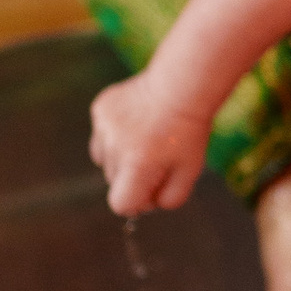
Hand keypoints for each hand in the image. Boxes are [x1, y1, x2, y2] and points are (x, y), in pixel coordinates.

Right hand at [91, 66, 206, 215]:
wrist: (182, 85)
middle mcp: (115, 147)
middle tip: (157, 158)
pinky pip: (101, 136)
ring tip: (146, 139)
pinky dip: (115, 135)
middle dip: (133, 177)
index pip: (120, 204)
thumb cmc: (188, 131)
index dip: (137, 202)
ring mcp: (104, 127)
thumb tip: (147, 205)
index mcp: (137, 165)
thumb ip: (169, 198)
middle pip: (114, 182)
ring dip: (121, 157)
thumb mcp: (190, 171)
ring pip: (105, 160)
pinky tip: (136, 123)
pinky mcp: (100, 110)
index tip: (152, 189)